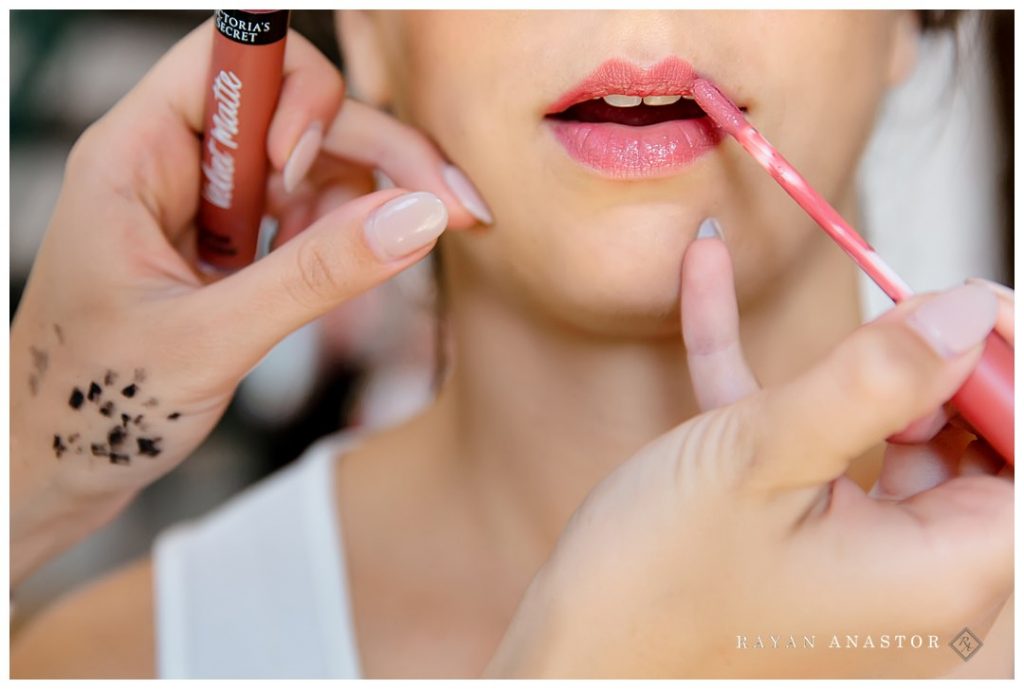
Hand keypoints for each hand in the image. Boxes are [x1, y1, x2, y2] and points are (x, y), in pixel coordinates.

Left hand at [10, 19, 489, 584]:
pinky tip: (351, 276)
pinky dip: (346, 237)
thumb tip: (417, 217)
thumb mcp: (208, 340)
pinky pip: (311, 210)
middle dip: (379, 151)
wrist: (60, 466)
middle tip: (452, 210)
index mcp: (136, 154)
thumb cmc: (93, 407)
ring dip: (368, 200)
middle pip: (298, 107)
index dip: (295, 93)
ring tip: (386, 262)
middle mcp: (180, 162)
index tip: (311, 173)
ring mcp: (212, 201)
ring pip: (318, 157)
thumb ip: (316, 277)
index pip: (231, 56)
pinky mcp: (236, 241)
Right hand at [488, 229, 1011, 677]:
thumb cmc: (653, 581)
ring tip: (799, 298)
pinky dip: (774, 387)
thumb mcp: (760, 456)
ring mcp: (862, 567)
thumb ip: (873, 379)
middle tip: (890, 299)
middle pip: (973, 447)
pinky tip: (707, 295)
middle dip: (933, 364)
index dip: (1006, 368)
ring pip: (891, 445)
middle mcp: (918, 580)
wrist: (570, 658)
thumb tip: (963, 311)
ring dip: (848, 369)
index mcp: (938, 573)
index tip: (963, 298)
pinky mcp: (809, 550)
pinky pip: (815, 457)